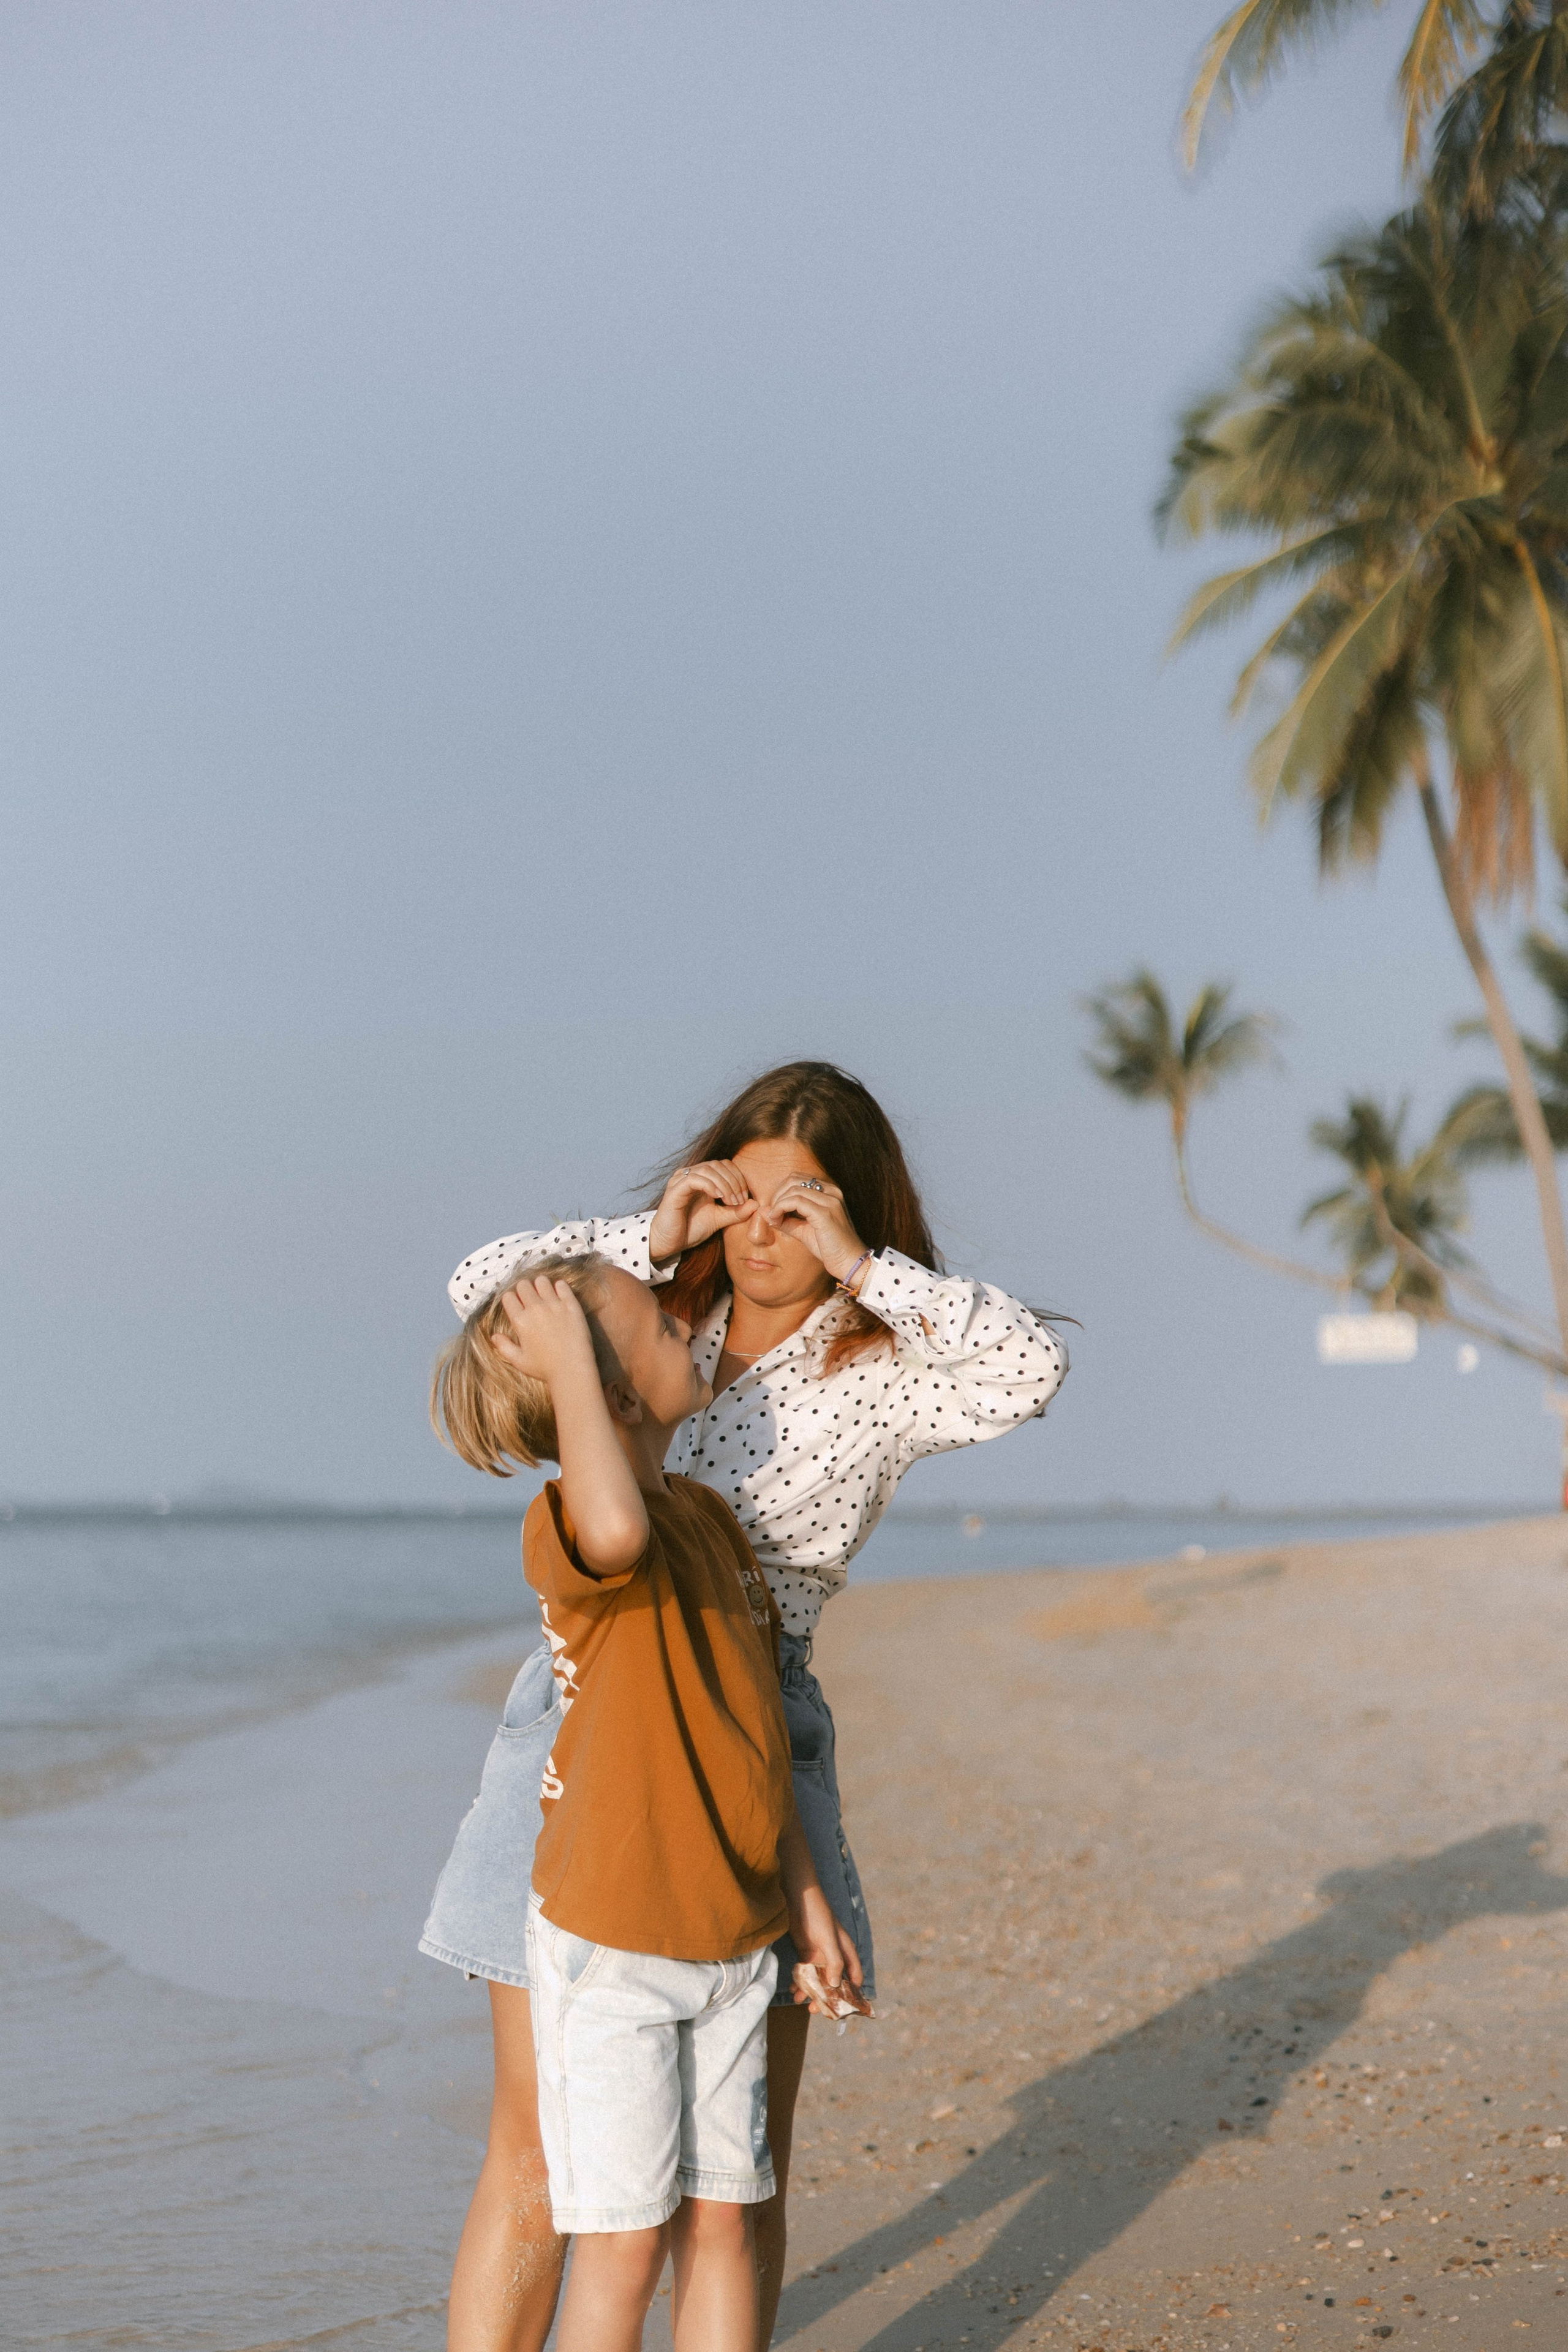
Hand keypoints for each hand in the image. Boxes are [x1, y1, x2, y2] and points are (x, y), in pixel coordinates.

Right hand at [493, 1275, 600, 1386]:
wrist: (572, 1369)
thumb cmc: (545, 1368)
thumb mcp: (519, 1361)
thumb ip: (503, 1347)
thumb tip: (494, 1336)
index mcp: (520, 1321)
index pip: (508, 1296)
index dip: (511, 1300)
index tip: (517, 1306)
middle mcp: (535, 1309)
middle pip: (523, 1285)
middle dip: (524, 1290)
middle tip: (530, 1300)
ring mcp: (554, 1305)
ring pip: (541, 1281)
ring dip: (540, 1286)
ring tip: (545, 1295)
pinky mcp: (571, 1304)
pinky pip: (562, 1285)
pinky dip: (559, 1287)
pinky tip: (559, 1296)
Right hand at [649, 1161, 755, 1263]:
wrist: (668, 1243)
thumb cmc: (690, 1229)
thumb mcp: (718, 1220)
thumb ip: (735, 1212)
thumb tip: (755, 1204)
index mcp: (701, 1178)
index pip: (725, 1166)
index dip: (738, 1178)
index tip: (744, 1199)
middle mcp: (690, 1175)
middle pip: (718, 1164)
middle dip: (733, 1181)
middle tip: (739, 1201)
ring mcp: (681, 1180)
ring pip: (708, 1169)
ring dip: (724, 1184)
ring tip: (731, 1201)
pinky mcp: (674, 1189)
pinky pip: (694, 1179)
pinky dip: (710, 1185)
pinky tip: (718, 1197)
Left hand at [763, 1175, 868, 1286]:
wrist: (849, 1262)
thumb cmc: (829, 1247)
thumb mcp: (804, 1230)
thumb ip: (786, 1220)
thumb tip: (764, 1211)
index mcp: (829, 1192)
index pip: (798, 1179)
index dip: (781, 1192)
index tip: (774, 1210)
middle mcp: (832, 1191)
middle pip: (794, 1179)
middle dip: (777, 1194)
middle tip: (772, 1213)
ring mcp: (830, 1200)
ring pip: (793, 1189)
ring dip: (778, 1202)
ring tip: (774, 1218)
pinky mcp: (825, 1212)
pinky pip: (795, 1201)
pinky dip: (781, 1208)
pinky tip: (777, 1220)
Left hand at [787, 1887, 863, 2013]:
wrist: (798, 1897)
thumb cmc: (818, 1914)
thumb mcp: (829, 1938)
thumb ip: (834, 1961)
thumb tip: (835, 1985)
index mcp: (846, 1951)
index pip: (854, 1976)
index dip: (851, 1993)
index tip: (843, 2008)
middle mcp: (834, 1956)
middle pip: (834, 1982)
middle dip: (827, 1997)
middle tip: (816, 2009)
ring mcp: (819, 1955)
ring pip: (818, 1980)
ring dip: (811, 1992)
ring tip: (800, 2002)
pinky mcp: (805, 1952)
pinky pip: (805, 1973)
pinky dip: (799, 1982)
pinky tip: (792, 1990)